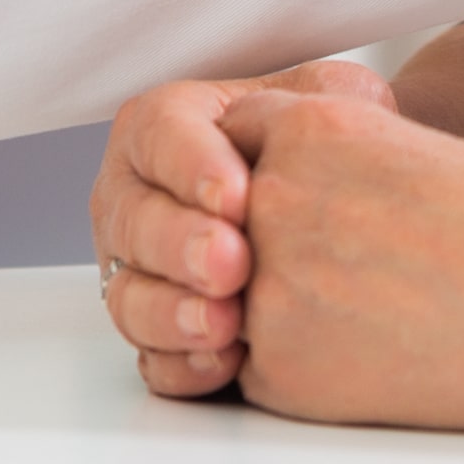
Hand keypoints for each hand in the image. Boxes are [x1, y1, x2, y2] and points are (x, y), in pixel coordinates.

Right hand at [90, 59, 393, 398]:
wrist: (323, 210)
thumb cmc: (312, 150)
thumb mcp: (323, 101)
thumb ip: (322, 98)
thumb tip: (333, 111)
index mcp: (164, 126)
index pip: (159, 133)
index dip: (191, 165)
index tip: (237, 196)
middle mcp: (135, 196)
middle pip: (135, 222)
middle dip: (181, 246)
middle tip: (231, 264)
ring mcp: (137, 268)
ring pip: (129, 296)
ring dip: (173, 314)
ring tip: (225, 325)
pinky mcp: (155, 330)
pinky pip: (150, 357)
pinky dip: (181, 365)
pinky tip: (220, 363)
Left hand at [212, 90, 463, 436]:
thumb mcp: (420, 145)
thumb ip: (345, 157)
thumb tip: (323, 184)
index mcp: (315, 124)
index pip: (241, 139)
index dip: (279, 174)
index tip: (322, 199)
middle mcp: (277, 199)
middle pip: (230, 220)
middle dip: (279, 243)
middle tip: (359, 262)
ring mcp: (273, 290)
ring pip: (238, 297)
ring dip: (286, 306)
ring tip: (379, 310)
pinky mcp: (285, 372)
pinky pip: (260, 367)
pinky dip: (303, 367)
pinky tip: (377, 356)